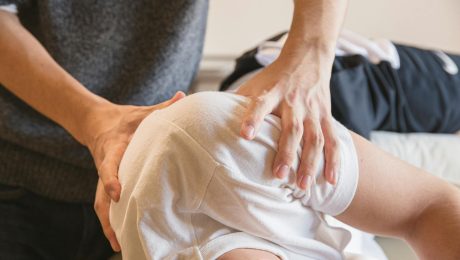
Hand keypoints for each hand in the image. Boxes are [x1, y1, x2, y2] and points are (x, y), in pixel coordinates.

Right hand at [87, 91, 185, 250]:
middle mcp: (105, 165)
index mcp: (113, 148)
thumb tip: (182, 96)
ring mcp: (102, 177)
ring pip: (100, 204)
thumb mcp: (142, 112)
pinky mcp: (105, 183)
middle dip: (108, 215)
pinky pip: (104, 204)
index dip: (110, 179)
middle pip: (100, 194)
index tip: (116, 193)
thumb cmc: (125, 119)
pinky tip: (120, 235)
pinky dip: (110, 220)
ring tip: (119, 244)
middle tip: (118, 235)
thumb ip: (161, 107)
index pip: (108, 164)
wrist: (97, 121)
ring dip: (108, 224)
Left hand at [236, 56, 338, 189]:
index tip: (245, 135)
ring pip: (314, 138)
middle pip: (292, 129)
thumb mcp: (254, 84)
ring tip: (302, 186)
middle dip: (286, 153)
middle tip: (278, 175)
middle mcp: (293, 102)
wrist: (307, 57)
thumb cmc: (274, 77)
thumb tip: (209, 120)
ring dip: (310, 163)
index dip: (253, 118)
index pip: (260, 105)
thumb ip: (236, 103)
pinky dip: (334, 161)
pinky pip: (333, 140)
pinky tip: (331, 180)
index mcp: (272, 92)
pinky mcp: (326, 116)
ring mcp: (312, 110)